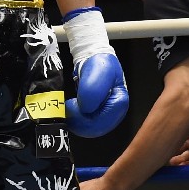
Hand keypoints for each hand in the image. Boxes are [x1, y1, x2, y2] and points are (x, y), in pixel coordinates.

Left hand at [63, 8, 128, 137]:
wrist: (92, 60)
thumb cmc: (99, 63)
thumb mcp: (98, 71)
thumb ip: (93, 91)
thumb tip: (85, 109)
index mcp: (119, 103)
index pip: (101, 121)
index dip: (83, 116)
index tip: (72, 103)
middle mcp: (114, 113)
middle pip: (95, 129)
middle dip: (78, 120)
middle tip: (69, 106)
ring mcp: (105, 115)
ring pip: (88, 129)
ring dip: (75, 120)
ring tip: (70, 106)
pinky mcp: (95, 116)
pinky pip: (83, 125)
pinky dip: (74, 119)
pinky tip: (72, 108)